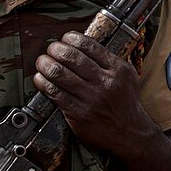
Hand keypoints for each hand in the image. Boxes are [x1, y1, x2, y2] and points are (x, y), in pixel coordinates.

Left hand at [33, 32, 150, 155]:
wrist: (129, 132)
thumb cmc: (126, 103)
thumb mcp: (127, 76)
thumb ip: (110, 61)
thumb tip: (85, 46)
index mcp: (118, 70)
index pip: (90, 46)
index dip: (72, 38)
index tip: (65, 38)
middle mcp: (105, 83)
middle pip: (72, 57)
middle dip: (56, 49)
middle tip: (51, 48)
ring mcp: (91, 99)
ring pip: (60, 74)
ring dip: (45, 64)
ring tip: (42, 61)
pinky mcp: (78, 114)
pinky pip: (55, 93)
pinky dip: (43, 83)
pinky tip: (40, 78)